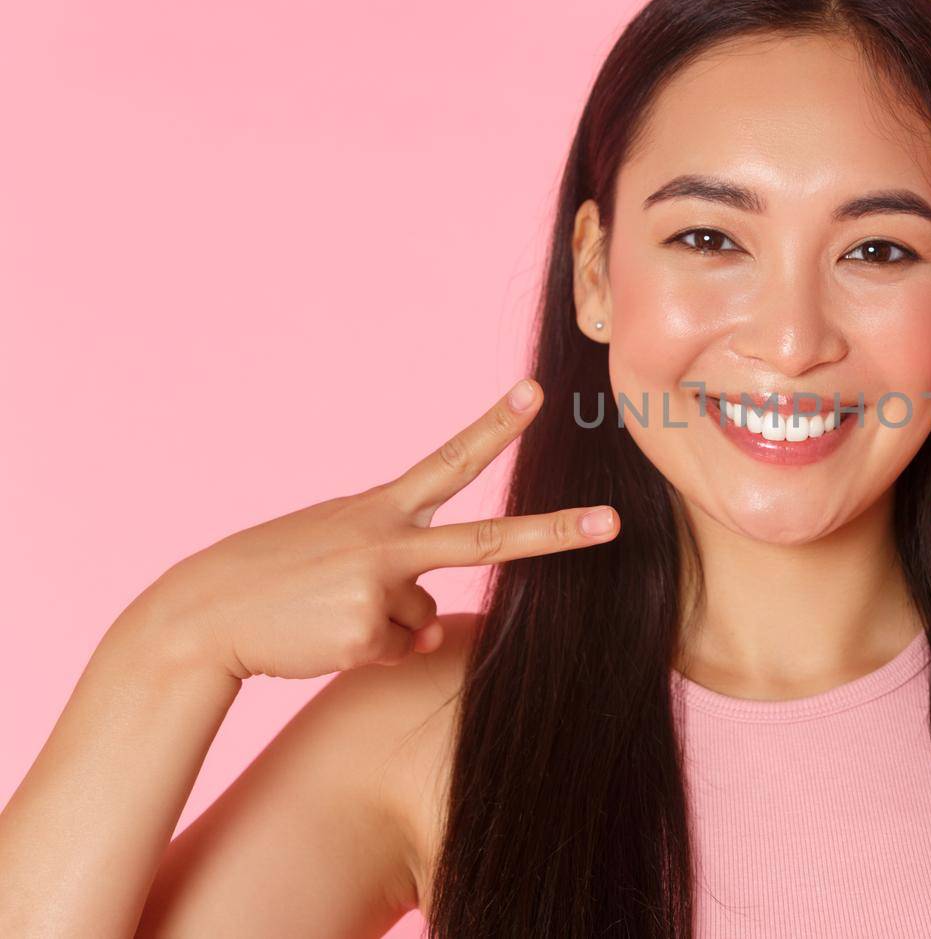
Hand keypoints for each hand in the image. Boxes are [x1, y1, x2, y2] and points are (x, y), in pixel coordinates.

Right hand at [138, 378, 619, 679]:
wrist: (204, 615)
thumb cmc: (279, 574)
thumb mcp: (341, 550)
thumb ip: (401, 572)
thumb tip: (436, 625)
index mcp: (381, 508)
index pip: (450, 459)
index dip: (496, 425)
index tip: (537, 392)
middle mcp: (387, 541)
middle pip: (489, 539)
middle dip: (558, 533)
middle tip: (615, 522)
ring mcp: (380, 588)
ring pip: (423, 618)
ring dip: (385, 624)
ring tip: (329, 610)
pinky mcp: (366, 634)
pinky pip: (399, 649)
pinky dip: (370, 650)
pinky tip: (325, 635)